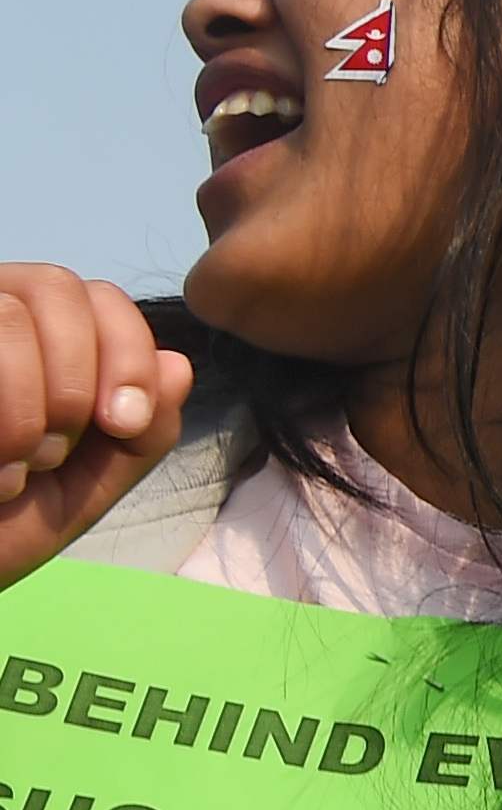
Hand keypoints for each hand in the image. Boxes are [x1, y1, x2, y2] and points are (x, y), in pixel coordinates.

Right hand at [0, 265, 192, 593]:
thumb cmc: (2, 522)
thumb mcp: (87, 482)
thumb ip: (143, 432)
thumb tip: (177, 364)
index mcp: (35, 337)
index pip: (99, 296)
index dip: (127, 351)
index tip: (124, 424)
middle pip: (56, 287)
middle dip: (77, 381)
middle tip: (54, 454)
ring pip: (9, 315)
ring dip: (28, 405)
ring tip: (15, 466)